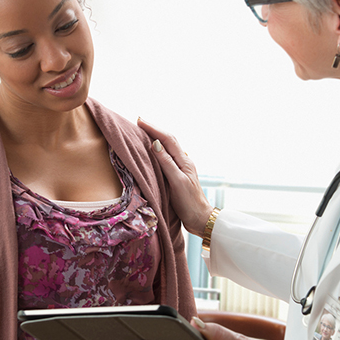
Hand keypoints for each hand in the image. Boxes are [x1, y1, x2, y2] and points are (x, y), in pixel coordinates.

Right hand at [137, 118, 212, 235]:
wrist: (200, 218)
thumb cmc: (189, 202)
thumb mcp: (177, 182)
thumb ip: (167, 163)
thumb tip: (156, 143)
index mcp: (183, 161)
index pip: (167, 139)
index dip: (154, 129)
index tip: (139, 121)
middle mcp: (183, 162)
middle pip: (169, 140)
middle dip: (155, 129)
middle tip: (139, 122)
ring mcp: (182, 168)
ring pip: (169, 147)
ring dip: (157, 137)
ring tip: (144, 132)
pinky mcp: (179, 176)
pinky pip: (168, 157)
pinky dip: (159, 149)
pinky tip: (154, 151)